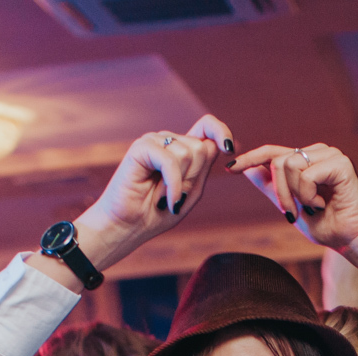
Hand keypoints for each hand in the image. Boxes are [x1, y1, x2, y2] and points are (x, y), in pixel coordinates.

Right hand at [56, 116, 233, 279]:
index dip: (221, 131)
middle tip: (174, 195)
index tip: (229, 149)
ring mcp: (154, 141)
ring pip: (188, 154)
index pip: (206, 127)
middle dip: (193, 177)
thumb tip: (215, 145)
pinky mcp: (142, 147)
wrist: (128, 226)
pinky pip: (170, 160)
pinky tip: (165, 199)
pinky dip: (172, 184)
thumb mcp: (190, 193)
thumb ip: (203, 170)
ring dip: (180, 183)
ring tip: (163, 196)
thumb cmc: (157, 212)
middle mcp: (168, 141)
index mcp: (182, 150)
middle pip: (201, 148)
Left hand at [229, 143, 357, 281]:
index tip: (229, 168)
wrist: (351, 239)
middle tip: (292, 214)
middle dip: (279, 192)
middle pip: (277, 160)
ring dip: (294, 195)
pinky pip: (305, 175)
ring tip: (312, 207)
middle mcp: (318, 152)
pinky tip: (324, 204)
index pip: (272, 153)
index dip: (250, 159)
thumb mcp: (290, 206)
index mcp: (306, 160)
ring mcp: (329, 154)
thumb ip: (272, 188)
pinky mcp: (339, 162)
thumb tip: (248, 170)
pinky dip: (309, 196)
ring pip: (288, 165)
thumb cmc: (326, 225)